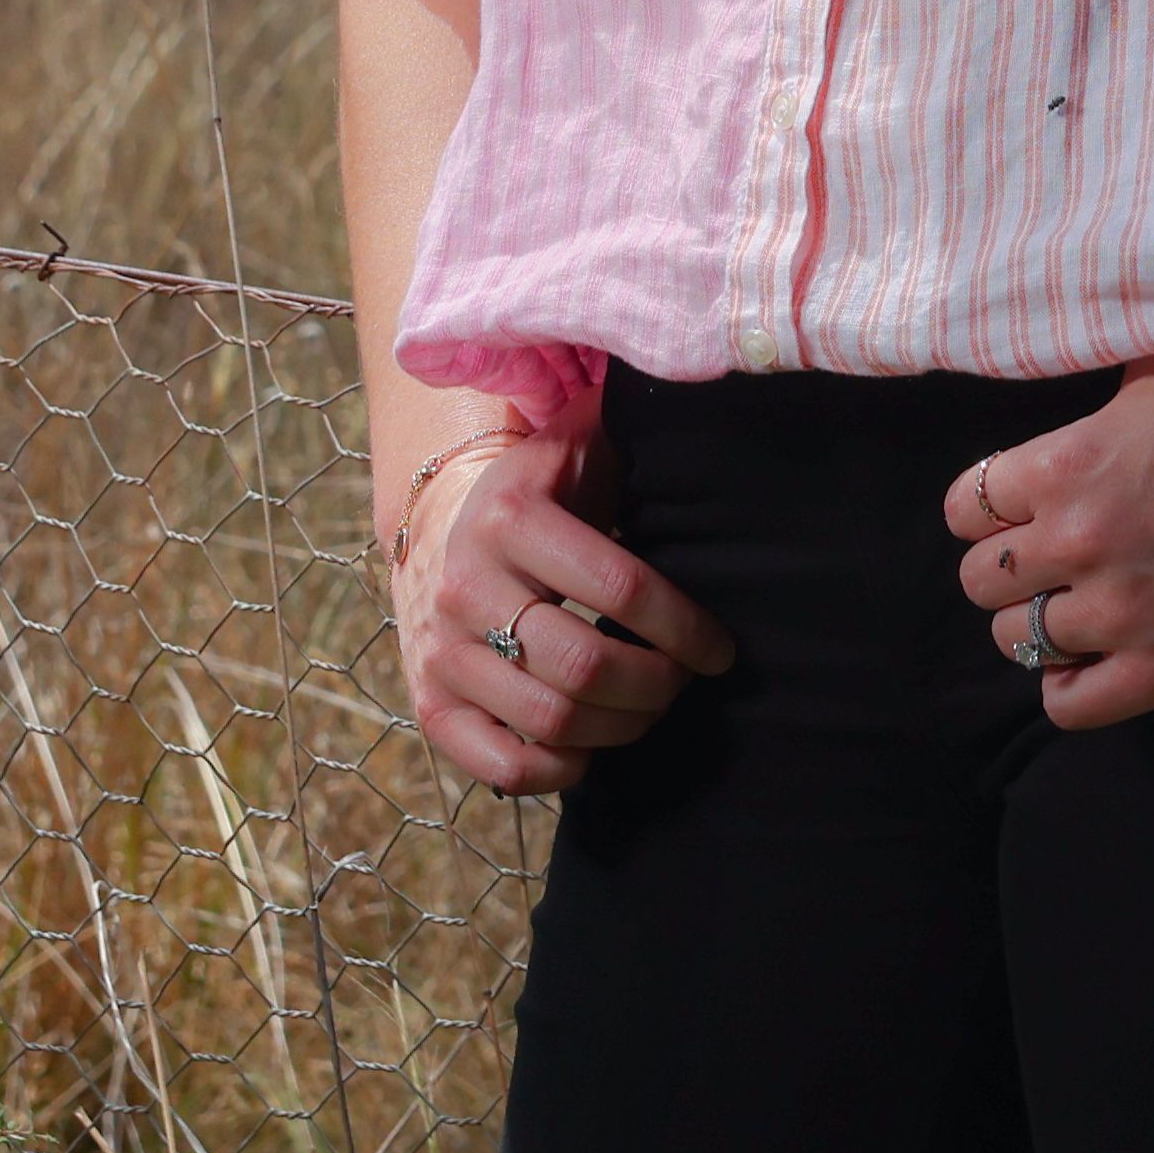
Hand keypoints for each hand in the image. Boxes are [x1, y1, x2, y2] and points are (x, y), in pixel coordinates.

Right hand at [390, 435, 733, 796]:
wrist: (440, 530)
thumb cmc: (543, 490)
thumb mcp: (578, 443)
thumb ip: (632, 422)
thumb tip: (706, 384)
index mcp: (508, 515)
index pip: (619, 587)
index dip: (686, 627)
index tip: (721, 648)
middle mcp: (466, 586)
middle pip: (586, 667)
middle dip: (659, 684)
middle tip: (686, 678)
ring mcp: (442, 652)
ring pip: (552, 721)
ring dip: (624, 726)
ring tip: (651, 704)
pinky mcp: (432, 706)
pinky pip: (505, 767)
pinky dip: (563, 769)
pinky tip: (593, 742)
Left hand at [948, 362, 1153, 727]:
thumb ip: (1101, 383)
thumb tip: (1079, 352)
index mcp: (1063, 466)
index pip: (963, 508)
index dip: (985, 511)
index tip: (1014, 513)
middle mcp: (1075, 543)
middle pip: (978, 581)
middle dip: (1007, 570)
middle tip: (1047, 562)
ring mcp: (1117, 614)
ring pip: (1016, 641)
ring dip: (1038, 624)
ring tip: (1073, 610)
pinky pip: (1068, 704)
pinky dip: (1067, 686)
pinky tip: (1089, 661)